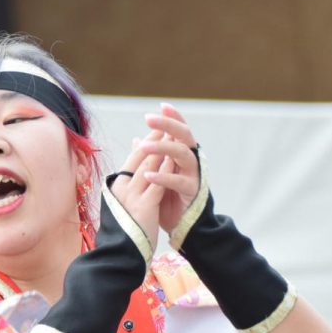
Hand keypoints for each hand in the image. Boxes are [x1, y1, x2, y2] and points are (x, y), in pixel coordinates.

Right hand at [109, 129, 169, 248]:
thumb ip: (128, 180)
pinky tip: (174, 160)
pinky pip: (157, 184)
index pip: (133, 158)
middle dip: (155, 138)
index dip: (146, 141)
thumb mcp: (123, 201)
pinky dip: (165, 170)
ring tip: (173, 134)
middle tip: (166, 123)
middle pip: (141, 157)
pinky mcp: (144, 207)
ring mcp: (132, 197)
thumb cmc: (124, 229)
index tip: (157, 127)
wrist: (119, 254)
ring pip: (148, 167)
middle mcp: (123, 188)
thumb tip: (130, 166)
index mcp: (117, 186)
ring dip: (162, 149)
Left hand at [140, 103, 200, 233]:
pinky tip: (149, 175)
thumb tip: (137, 139)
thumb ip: (150, 157)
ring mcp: (194, 175)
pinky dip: (163, 177)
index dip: (174, 117)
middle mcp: (191, 161)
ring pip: (182, 154)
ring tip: (143, 147)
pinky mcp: (192, 192)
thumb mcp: (157, 175)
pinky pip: (178, 181)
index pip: (180, 131)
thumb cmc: (170, 200)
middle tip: (149, 118)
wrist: (184, 226)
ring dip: (162, 149)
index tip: (162, 106)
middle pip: (184, 136)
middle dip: (168, 125)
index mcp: (183, 155)